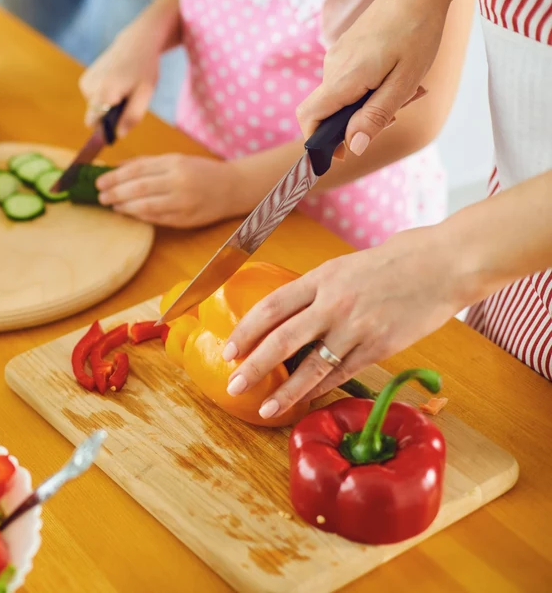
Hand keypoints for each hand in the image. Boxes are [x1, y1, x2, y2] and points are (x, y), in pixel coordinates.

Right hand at [78, 23, 162, 134]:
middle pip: (96, 117)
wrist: (136, 43)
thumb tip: (119, 135)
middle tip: (127, 99)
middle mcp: (89, 88)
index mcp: (103, 92)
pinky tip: (115, 82)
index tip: (119, 124)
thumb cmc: (143, 69)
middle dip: (110, 115)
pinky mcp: (84, 80)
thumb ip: (132, 116)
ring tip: (123, 88)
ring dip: (109, 104)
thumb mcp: (145, 94)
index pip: (94, 123)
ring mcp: (84, 83)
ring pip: (95, 108)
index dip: (106, 128)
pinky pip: (93, 99)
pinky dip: (104, 96)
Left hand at [96, 155, 244, 227]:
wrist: (233, 187)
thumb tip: (116, 167)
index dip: (115, 176)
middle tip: (100, 196)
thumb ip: (147, 163)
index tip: (100, 181)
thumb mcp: (175, 159)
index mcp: (174, 163)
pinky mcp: (185, 219)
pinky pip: (156, 219)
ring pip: (145, 206)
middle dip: (115, 192)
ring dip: (125, 206)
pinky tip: (129, 213)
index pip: (137, 169)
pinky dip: (140, 216)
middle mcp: (178, 181)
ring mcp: (182, 202)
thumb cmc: (200, 171)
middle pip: (138, 188)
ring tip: (112, 205)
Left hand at [221, 226, 474, 419]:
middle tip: (234, 384)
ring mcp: (358, 327)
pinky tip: (305, 400)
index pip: (271, 307)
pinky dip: (320, 389)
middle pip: (282, 339)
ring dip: (285, 391)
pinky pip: (342, 373)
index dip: (245, 331)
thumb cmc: (393, 263)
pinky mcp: (380, 346)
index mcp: (321, 278)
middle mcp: (334, 303)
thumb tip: (285, 317)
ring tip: (265, 408)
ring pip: (312, 366)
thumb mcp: (344, 267)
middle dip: (254, 365)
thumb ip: (316, 291)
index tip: (228, 350)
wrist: (444, 264)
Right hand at [295, 0, 451, 157]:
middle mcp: (332, 67)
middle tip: (397, 112)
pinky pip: (349, 81)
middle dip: (356, 122)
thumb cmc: (417, 32)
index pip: (308, 117)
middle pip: (328, 111)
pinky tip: (397, 75)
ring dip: (369, 103)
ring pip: (342, 97)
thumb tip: (354, 148)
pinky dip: (370, 87)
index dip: (317, 141)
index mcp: (343, 77)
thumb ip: (375, 116)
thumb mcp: (403, 82)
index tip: (341, 154)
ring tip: (406, 88)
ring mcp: (337, 57)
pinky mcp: (346, 50)